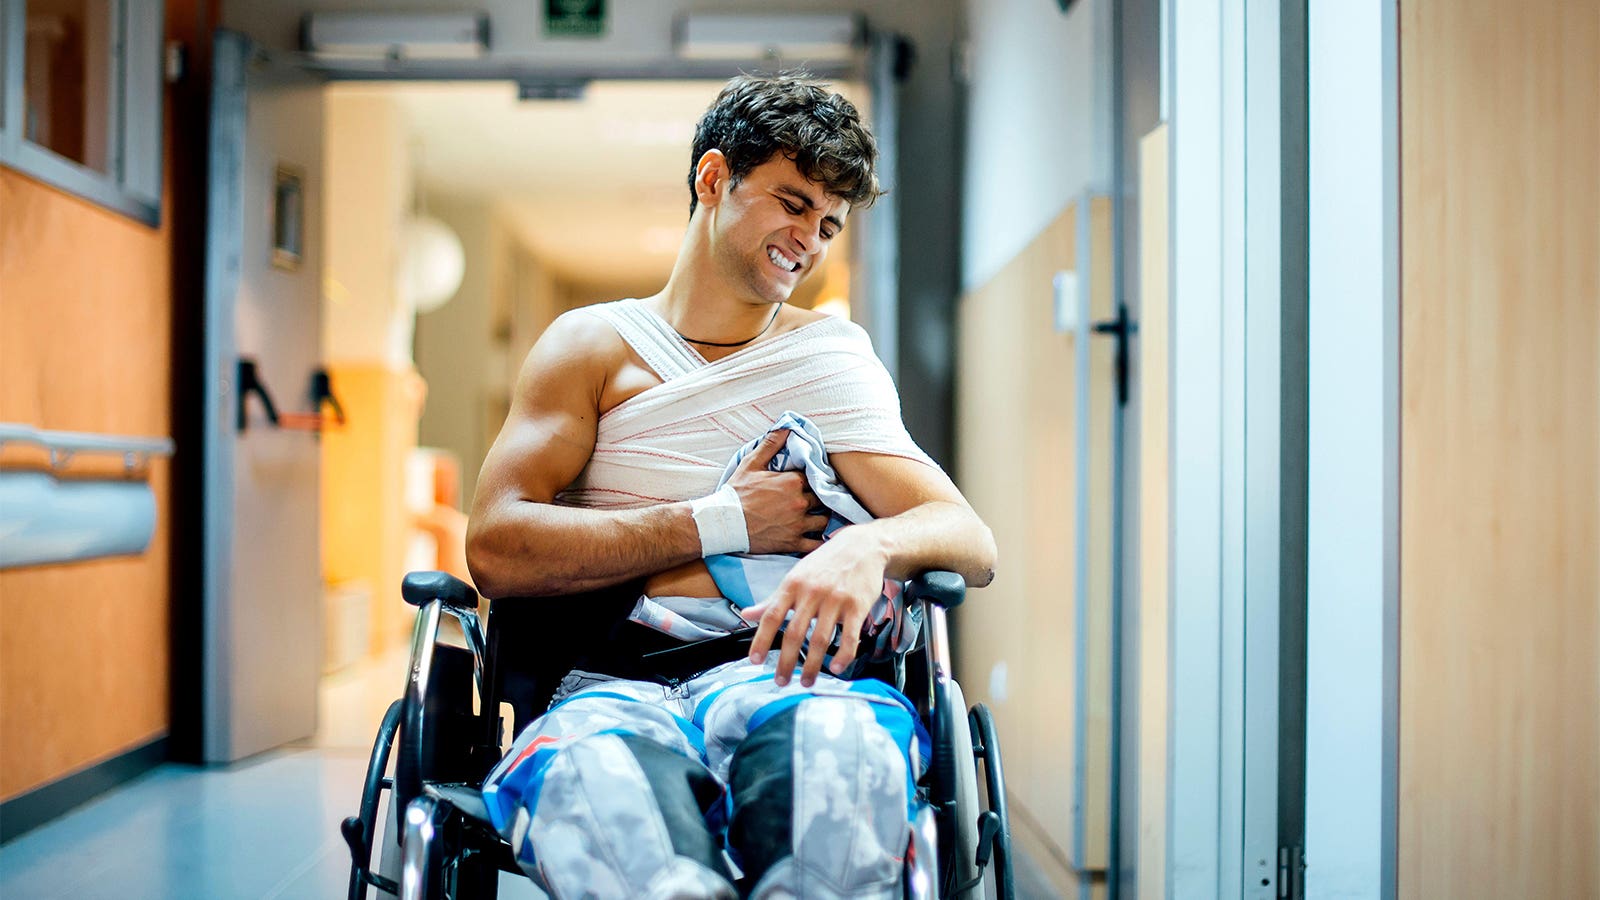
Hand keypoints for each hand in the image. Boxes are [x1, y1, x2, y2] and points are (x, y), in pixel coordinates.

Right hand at [724, 429, 830, 554]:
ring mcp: (798, 524)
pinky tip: (820, 538)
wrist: (724, 523)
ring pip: (823, 520)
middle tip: (815, 498)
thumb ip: (771, 444)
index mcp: (792, 482)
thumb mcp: (751, 464)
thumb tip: (786, 426)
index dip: (813, 479)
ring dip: (821, 518)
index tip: (811, 481)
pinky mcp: (793, 543)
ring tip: (817, 516)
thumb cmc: (736, 493)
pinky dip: (820, 542)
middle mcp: (799, 502)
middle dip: (819, 498)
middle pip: (822, 498)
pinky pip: (816, 544)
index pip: (814, 477)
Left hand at [742, 526, 888, 686]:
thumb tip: (747, 614)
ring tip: (807, 681)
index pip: (772, 616)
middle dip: (785, 662)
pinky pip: (849, 637)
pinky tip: (836, 668)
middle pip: (794, 633)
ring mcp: (836, 599)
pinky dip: (843, 656)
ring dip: (812, 665)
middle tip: (780, 681)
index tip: (754, 660)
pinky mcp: (857, 606)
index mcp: (793, 585)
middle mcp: (812, 592)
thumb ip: (773, 599)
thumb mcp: (796, 576)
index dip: (761, 639)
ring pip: (820, 639)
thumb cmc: (826, 564)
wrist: (863, 547)